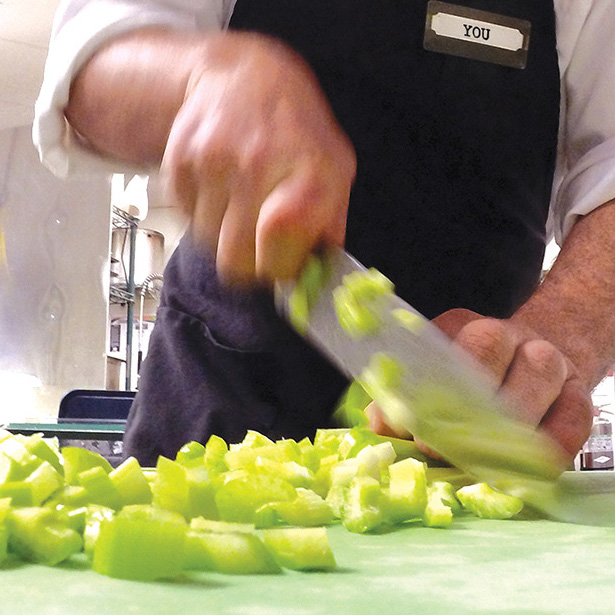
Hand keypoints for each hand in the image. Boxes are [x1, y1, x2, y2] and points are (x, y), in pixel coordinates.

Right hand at [161, 33, 355, 284]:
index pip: (280, 254)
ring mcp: (214, 161)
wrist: (239, 76)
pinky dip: (202, 213)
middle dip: (248, 263)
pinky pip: (187, 218)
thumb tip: (316, 281)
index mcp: (311, 173)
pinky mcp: (179, 162)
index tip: (280, 264)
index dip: (277, 270)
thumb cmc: (295, 131)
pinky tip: (220, 185)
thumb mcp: (335, 168)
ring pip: (209, 244)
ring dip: (224, 235)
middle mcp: (261, 165)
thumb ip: (329, 227)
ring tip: (240, 201)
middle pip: (237, 261)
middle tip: (258, 241)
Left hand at [367, 308, 594, 463]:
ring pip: (536, 375)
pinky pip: (574, 416)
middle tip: (441, 444)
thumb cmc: (474, 378)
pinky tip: (532, 467)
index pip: (441, 345)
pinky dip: (554, 444)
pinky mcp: (579, 392)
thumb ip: (404, 395)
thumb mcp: (435, 375)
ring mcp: (548, 359)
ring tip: (484, 461)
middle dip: (460, 394)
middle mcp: (507, 334)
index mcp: (463, 327)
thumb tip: (380, 419)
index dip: (423, 385)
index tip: (408, 424)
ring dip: (508, 420)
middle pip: (488, 346)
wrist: (534, 359)